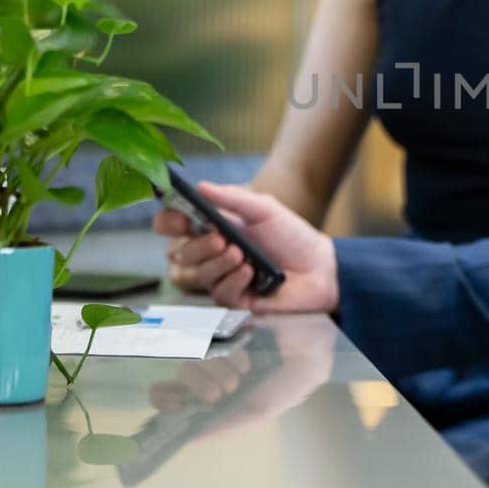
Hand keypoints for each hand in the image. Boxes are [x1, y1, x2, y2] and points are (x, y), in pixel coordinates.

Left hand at [147, 325, 335, 437]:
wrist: (312, 350)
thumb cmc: (289, 383)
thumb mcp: (259, 411)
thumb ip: (226, 424)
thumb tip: (190, 437)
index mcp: (214, 390)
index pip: (175, 392)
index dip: (165, 396)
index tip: (171, 400)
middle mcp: (211, 366)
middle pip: (182, 374)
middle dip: (199, 385)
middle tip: (224, 390)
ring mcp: (218, 342)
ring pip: (194, 354)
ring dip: (216, 368)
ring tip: (243, 372)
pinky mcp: (228, 323)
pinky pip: (211, 335)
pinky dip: (227, 350)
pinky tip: (246, 357)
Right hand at [153, 182, 337, 312]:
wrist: (320, 267)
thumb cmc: (291, 236)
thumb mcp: (264, 209)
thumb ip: (232, 198)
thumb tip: (201, 187)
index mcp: (209, 227)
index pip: (170, 225)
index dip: (168, 222)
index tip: (183, 219)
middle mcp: (207, 254)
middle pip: (175, 255)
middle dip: (197, 247)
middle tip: (223, 239)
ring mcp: (218, 278)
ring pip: (190, 278)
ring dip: (214, 265)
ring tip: (240, 255)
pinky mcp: (232, 301)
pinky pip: (217, 295)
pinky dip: (231, 282)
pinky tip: (250, 274)